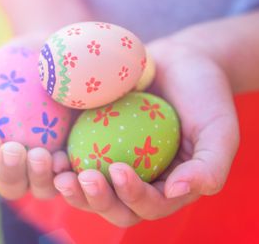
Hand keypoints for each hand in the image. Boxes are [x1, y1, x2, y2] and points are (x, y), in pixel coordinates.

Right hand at [0, 35, 70, 199]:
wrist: (47, 54)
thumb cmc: (5, 70)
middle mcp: (21, 170)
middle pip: (11, 187)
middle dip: (10, 172)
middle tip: (14, 149)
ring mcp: (49, 169)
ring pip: (41, 189)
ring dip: (38, 176)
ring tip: (40, 154)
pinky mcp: (76, 161)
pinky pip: (72, 176)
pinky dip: (66, 172)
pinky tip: (63, 157)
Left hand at [53, 35, 239, 226]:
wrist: (178, 60)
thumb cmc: (203, 93)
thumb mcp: (219, 128)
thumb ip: (209, 165)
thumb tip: (177, 193)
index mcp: (167, 186)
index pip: (148, 206)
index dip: (133, 196)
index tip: (120, 169)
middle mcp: (138, 180)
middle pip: (112, 206)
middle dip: (94, 199)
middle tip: (77, 180)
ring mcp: (112, 162)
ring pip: (88, 189)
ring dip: (71, 188)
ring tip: (57, 172)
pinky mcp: (92, 142)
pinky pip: (73, 158)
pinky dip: (59, 161)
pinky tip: (47, 151)